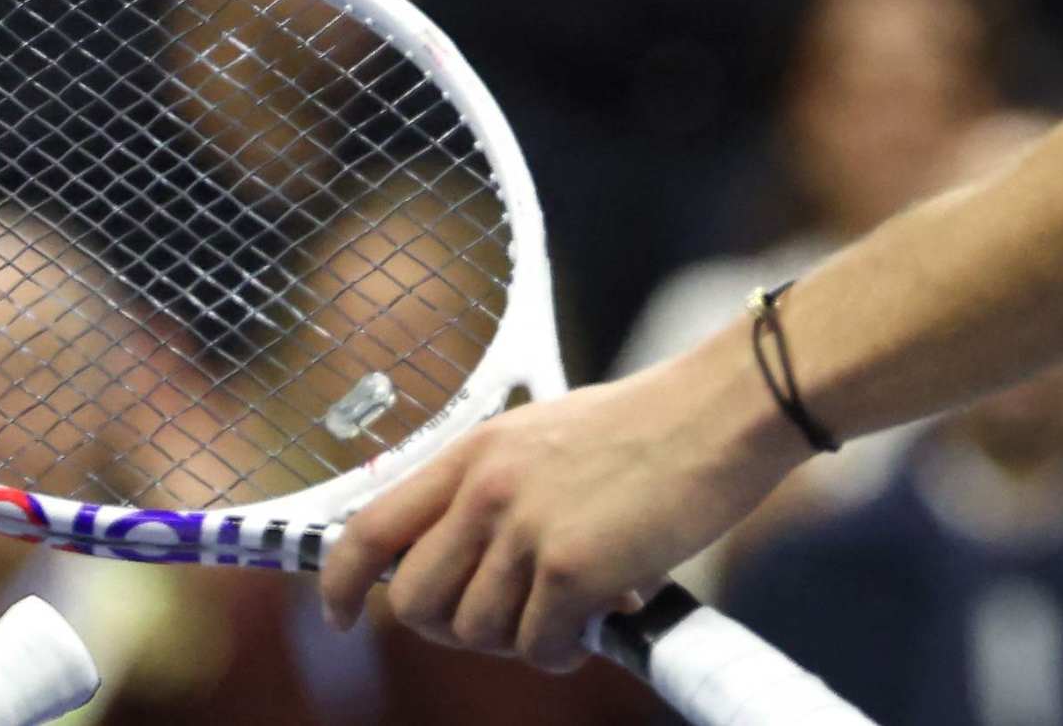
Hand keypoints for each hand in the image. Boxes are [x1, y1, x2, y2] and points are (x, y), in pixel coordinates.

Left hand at [318, 335, 803, 669]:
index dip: (342, 585)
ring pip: (476, 631)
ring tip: (564, 612)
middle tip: (503, 621)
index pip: (369, 529)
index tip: (342, 617)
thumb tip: (468, 569)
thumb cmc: (648, 428)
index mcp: (474, 451)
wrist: (720, 413)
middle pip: (415, 601)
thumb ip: (497, 492)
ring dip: (516, 640)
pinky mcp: (571, 567)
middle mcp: (486, 488)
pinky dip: (560, 650)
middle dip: (450, 629)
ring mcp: (526, 528)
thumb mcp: (545, 439)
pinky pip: (537, 645)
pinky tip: (593, 624)